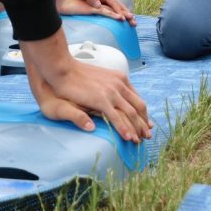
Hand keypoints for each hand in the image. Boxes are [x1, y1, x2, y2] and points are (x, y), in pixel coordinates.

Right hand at [20, 31, 151, 141]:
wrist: (63, 70)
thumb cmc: (77, 76)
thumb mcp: (100, 79)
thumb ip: (110, 88)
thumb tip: (118, 98)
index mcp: (121, 79)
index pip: (137, 98)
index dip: (143, 113)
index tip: (146, 123)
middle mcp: (120, 84)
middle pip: (138, 107)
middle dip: (144, 122)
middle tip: (147, 135)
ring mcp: (112, 92)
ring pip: (131, 113)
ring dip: (137, 128)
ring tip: (140, 140)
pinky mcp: (101, 99)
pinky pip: (116, 117)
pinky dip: (124, 129)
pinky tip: (127, 138)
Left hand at [59, 0, 135, 24]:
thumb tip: (98, 5)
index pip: (114, 4)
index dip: (120, 12)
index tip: (124, 18)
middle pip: (119, 6)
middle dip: (127, 14)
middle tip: (134, 22)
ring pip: (118, 6)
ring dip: (126, 13)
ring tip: (132, 21)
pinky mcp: (102, 1)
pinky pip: (114, 7)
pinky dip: (120, 12)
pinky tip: (122, 16)